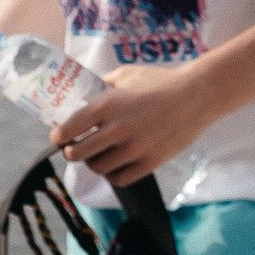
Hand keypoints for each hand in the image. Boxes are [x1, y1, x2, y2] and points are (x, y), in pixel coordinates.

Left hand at [54, 63, 217, 183]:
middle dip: (71, 151)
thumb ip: (102, 85)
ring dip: (93, 163)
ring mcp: (134, 149)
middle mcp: (116, 129)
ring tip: (98, 155)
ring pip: (97, 168)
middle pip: (76, 154)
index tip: (58, 137)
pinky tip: (116, 165)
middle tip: (75, 148)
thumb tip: (84, 91)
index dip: (57, 136)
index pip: (67, 129)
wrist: (198, 94)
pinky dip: (113, 174)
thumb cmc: (160, 81)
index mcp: (105, 105)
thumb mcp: (125, 75)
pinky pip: (119, 179)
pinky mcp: (150, 162)